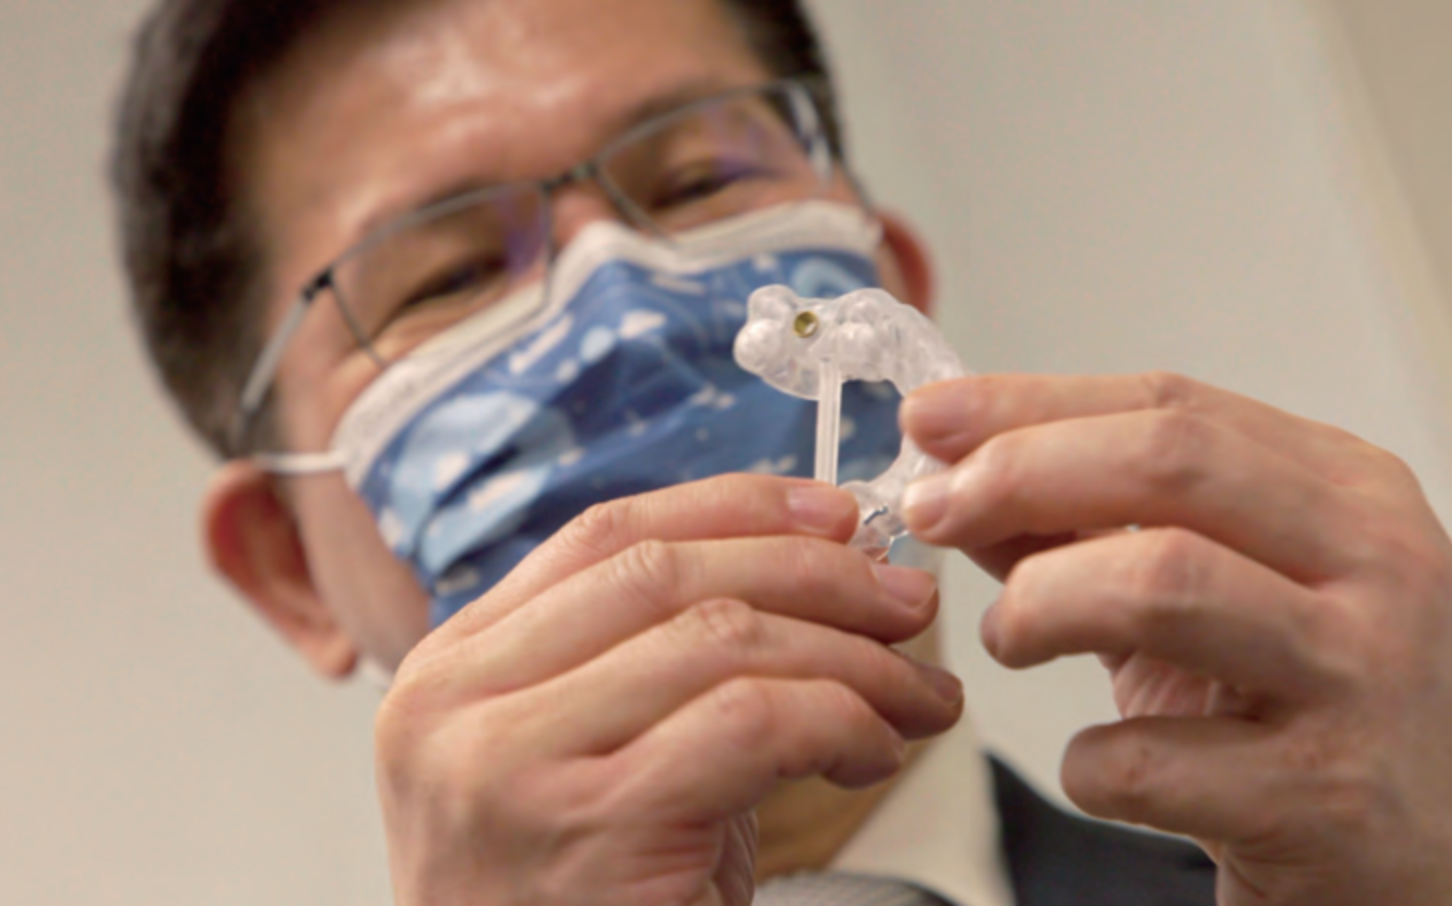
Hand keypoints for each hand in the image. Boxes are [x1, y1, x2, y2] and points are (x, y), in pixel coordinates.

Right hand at [374, 474, 962, 905]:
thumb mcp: (589, 763)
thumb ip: (655, 665)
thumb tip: (813, 568)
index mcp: (455, 668)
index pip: (602, 538)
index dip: (732, 509)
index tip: (832, 515)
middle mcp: (461, 704)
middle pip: (665, 573)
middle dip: (813, 571)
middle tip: (905, 600)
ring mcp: (513, 766)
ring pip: (718, 638)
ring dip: (852, 657)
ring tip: (917, 693)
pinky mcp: (592, 831)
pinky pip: (752, 722)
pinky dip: (840, 719)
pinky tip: (873, 752)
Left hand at [901, 372, 1451, 904]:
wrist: (1413, 857)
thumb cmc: (1295, 709)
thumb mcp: (1210, 592)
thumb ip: (1093, 527)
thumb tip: (958, 475)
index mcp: (1341, 490)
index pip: (1170, 406)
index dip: (1031, 403)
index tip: (930, 420)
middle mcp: (1374, 563)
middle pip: (1170, 463)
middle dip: (1021, 474)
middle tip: (935, 512)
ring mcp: (1360, 678)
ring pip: (1164, 583)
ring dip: (1042, 603)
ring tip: (1009, 639)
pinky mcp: (1326, 798)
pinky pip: (1153, 759)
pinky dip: (1087, 762)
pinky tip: (1094, 768)